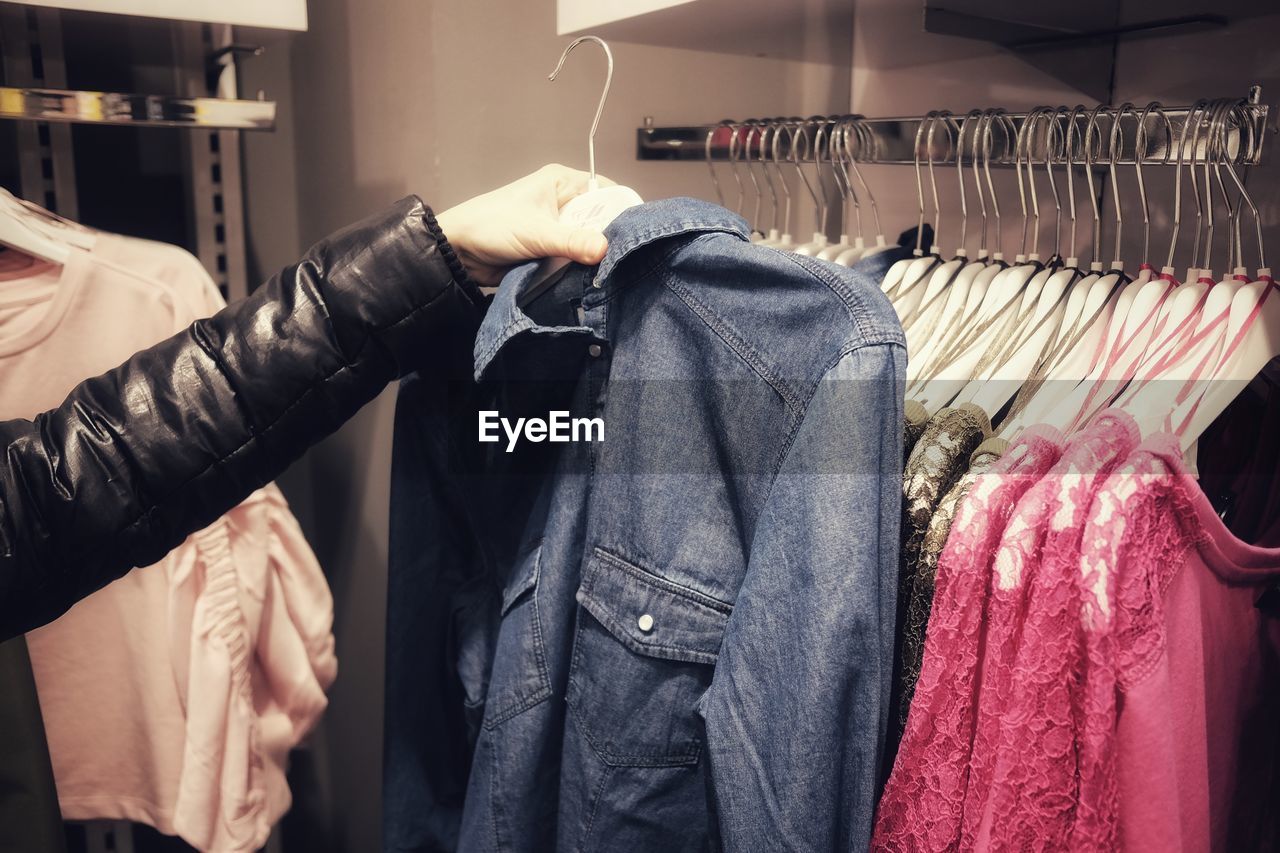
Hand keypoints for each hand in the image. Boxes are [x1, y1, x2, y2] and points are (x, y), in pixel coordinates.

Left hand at [436, 164, 611, 285]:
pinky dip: (579, 269)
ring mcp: (558, 227)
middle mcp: (564, 202)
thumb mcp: (535, 233)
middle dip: (609, 239)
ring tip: (606, 272)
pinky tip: (589, 279)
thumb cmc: (490, 227)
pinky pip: (576, 259)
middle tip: (622, 259)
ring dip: (593, 258)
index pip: (607, 192)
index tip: (636, 235)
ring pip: (590, 243)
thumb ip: (571, 242)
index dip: (623, 211)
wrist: (458, 253)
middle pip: (602, 220)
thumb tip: (605, 250)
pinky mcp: (552, 250)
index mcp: (562, 182)